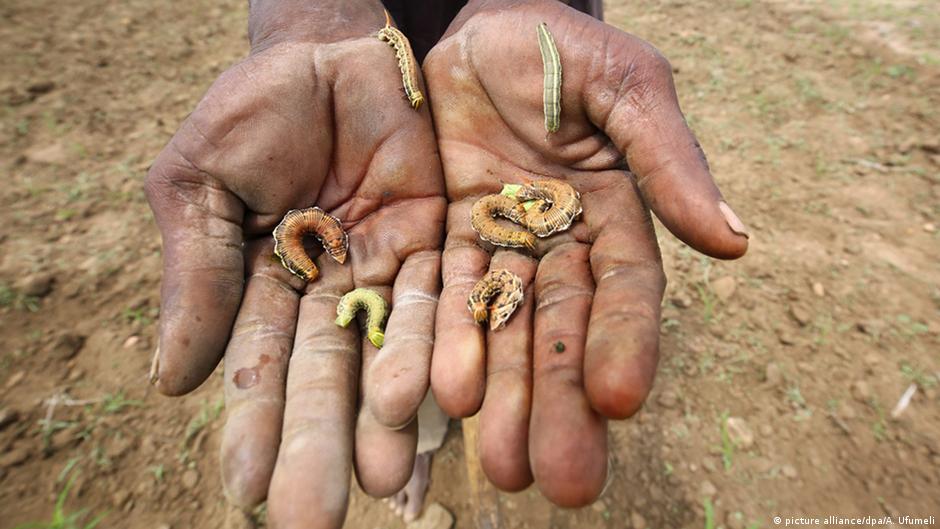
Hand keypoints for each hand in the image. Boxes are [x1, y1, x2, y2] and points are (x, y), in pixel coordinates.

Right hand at [145, 1, 444, 525]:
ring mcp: (385, 271)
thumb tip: (171, 382)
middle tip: (312, 519)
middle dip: (318, 444)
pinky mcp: (438, 243)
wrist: (335, 52)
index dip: (251, 423)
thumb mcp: (201, 181)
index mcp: (260, 284)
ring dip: (386, 416)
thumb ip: (197, 275)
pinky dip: (442, 348)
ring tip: (385, 481)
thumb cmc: (255, 109)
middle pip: (323, 377)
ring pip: (387, 350)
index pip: (257, 364)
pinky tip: (443, 406)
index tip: (247, 489)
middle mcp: (327, 292)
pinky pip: (445, 299)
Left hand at [424, 0, 747, 505]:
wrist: (475, 26)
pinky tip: (443, 395)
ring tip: (503, 464)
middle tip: (561, 478)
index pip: (627, 290)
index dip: (625, 343)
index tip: (618, 400)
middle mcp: (560, 243)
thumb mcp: (623, 86)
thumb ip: (667, 160)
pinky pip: (444, 295)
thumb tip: (734, 240)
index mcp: (615, 212)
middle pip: (564, 331)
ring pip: (505, 330)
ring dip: (505, 396)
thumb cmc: (558, 46)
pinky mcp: (448, 236)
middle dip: (561, 401)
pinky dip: (444, 343)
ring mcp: (502, 245)